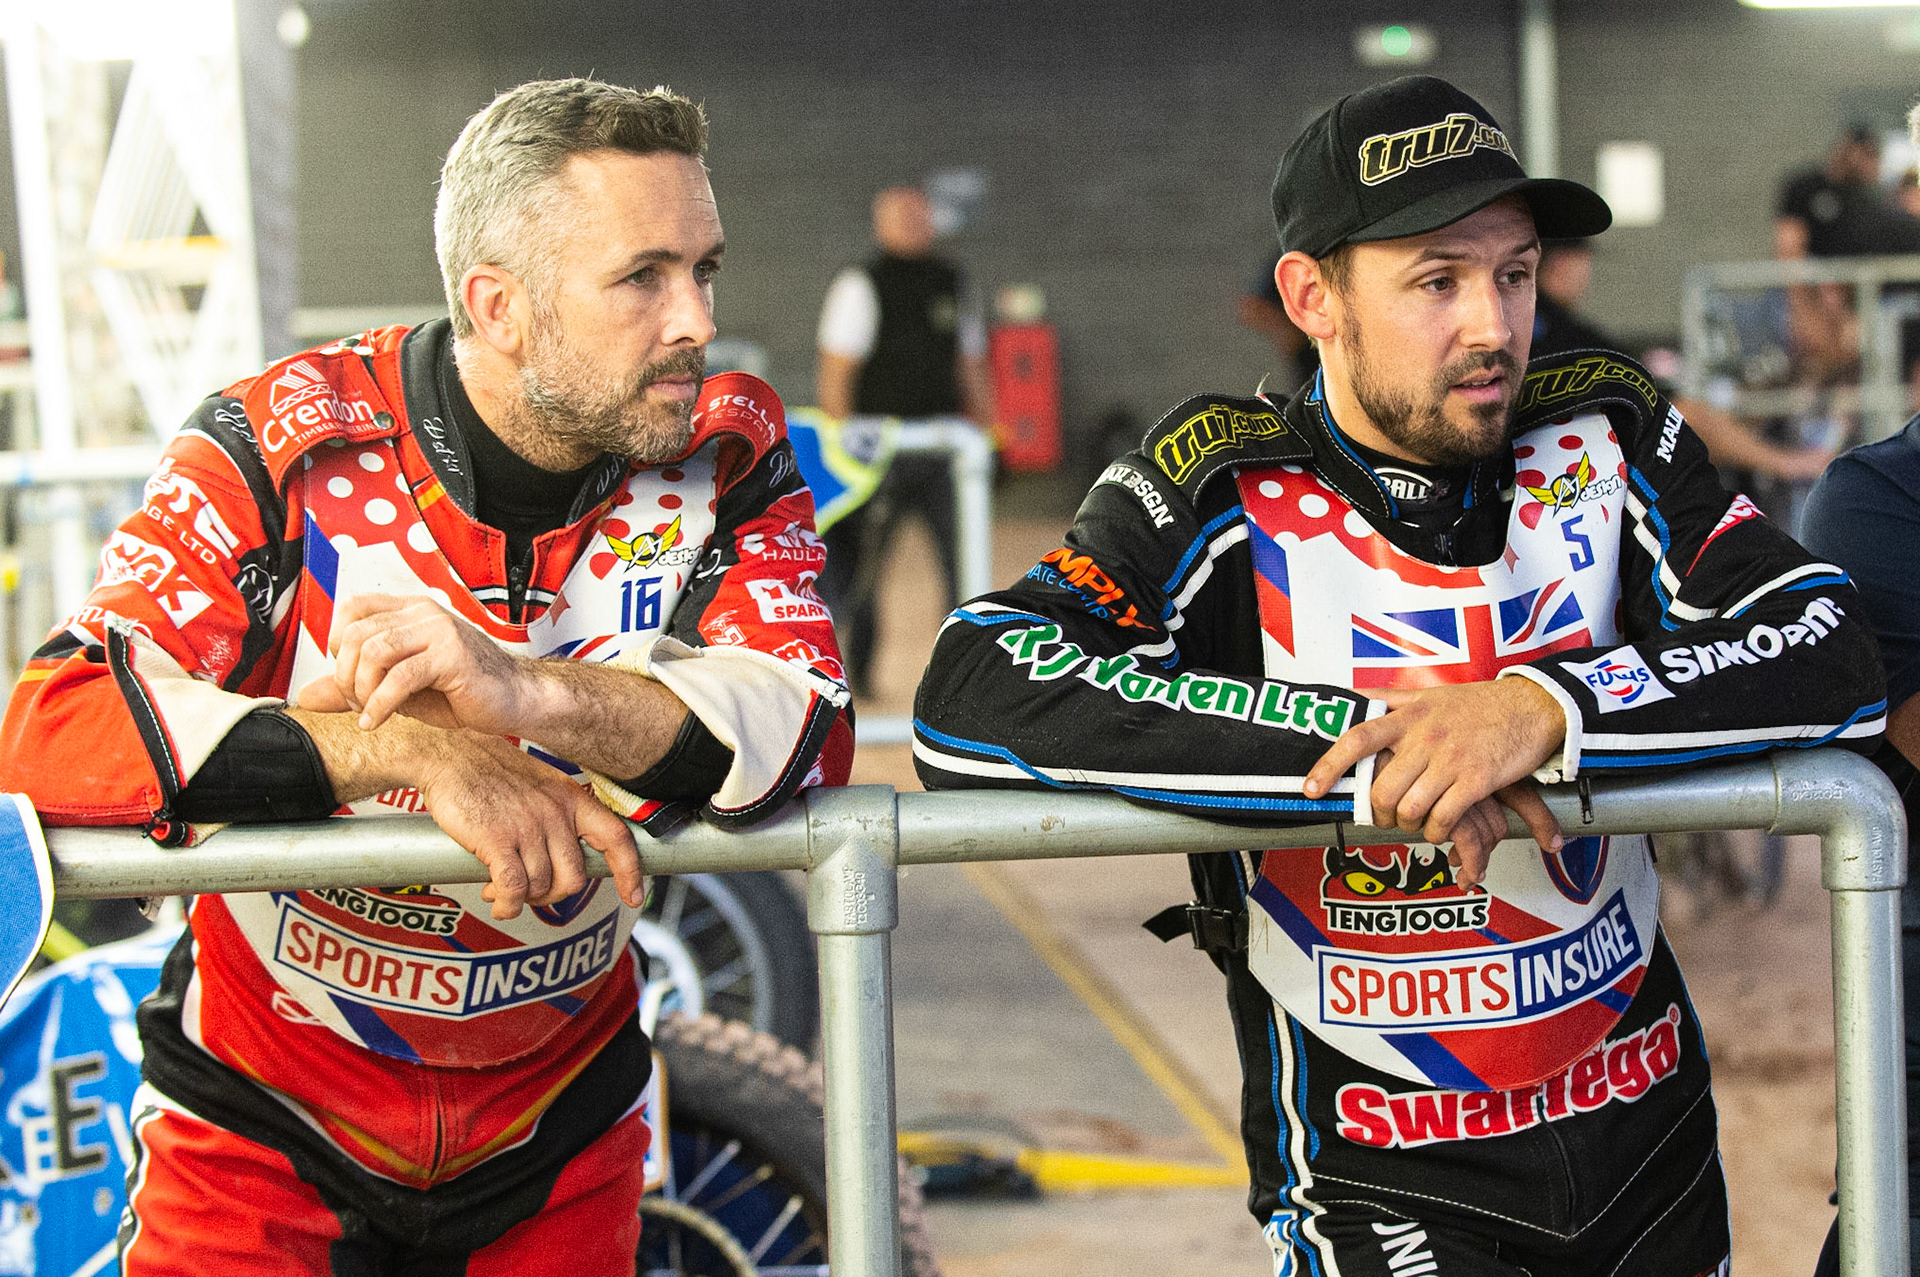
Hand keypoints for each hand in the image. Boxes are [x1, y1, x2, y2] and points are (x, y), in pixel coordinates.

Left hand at [296, 593, 531, 733]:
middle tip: (355, 702)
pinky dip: (380, 704)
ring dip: (361, 689)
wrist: (513, 700)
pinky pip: (399, 677)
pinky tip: (377, 721)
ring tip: (368, 711)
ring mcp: (439, 631)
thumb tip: (305, 696)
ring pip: (374, 651)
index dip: (337, 640)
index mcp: (411, 610)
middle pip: (356, 632)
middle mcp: (423, 613)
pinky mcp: (451, 656)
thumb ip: (354, 686)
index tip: (347, 673)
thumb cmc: (462, 691)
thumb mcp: (397, 688)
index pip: (353, 606)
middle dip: (344, 675)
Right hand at [413, 732, 643, 918]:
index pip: (616, 837)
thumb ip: (557, 815)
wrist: (450, 753)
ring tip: (499, 889)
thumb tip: (564, 857)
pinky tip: (495, 900)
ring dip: (520, 899)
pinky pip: (513, 889)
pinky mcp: (498, 840)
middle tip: (529, 891)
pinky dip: (506, 904)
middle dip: (552, 894)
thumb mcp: (540, 785)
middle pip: (574, 878)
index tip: (634, 896)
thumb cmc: (489, 771)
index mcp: (571, 798)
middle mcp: (555, 813)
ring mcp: (528, 826)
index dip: (629, 871)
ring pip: (540, 886)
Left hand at [1303, 679, 1566, 882]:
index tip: (1311, 789)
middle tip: (1388, 817)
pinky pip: (1443, 818)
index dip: (1329, 766)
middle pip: (1382, 790)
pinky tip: (1440, 828)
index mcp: (1408, 715)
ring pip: (1409, 809)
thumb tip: (1354, 694)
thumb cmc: (1479, 704)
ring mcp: (1450, 758)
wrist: (1532, 706)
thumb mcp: (1429, 694)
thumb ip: (1390, 698)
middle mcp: (1424, 736)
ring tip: (1416, 822)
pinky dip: (1436, 832)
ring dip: (1409, 826)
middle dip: (1380, 813)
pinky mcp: (1477, 779)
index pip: (1357, 738)